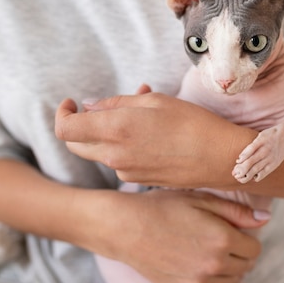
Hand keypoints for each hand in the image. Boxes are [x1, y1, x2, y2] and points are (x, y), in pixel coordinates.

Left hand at [54, 90, 255, 188]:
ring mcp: (125, 172)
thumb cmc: (192, 124)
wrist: (220, 160)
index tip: (72, 103)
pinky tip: (150, 131)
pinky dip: (124, 144)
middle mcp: (114, 156)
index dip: (62, 114)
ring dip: (107, 132)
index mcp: (115, 130)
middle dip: (79, 125)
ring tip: (140, 111)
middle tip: (97, 109)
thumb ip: (115, 104)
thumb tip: (90, 107)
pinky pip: (120, 161)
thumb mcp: (154, 101)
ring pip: (99, 151)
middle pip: (76, 144)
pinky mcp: (138, 181)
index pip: (66, 129)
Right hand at [108, 189, 267, 282]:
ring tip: (205, 249)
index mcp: (223, 240)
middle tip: (219, 238)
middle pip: (246, 267)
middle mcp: (214, 266)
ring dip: (226, 268)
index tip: (232, 229)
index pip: (255, 248)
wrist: (125, 228)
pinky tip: (192, 262)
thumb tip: (266, 220)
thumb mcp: (201, 199)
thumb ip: (237, 212)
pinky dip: (208, 280)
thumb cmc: (163, 207)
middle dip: (239, 253)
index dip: (246, 237)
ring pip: (230, 282)